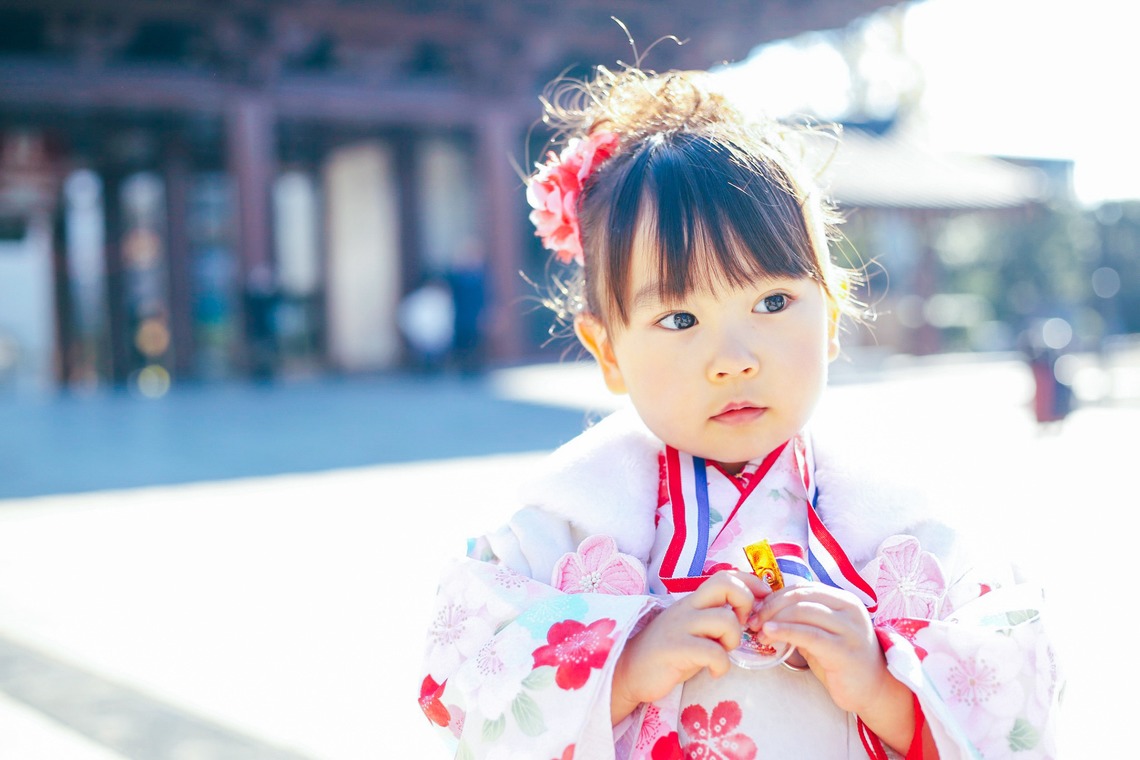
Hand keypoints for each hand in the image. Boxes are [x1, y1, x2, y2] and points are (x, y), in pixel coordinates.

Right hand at [611, 571, 769, 723]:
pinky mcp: (675, 648)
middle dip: (745, 602)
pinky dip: (721, 665)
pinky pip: (713, 652)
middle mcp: (687, 606)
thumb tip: (747, 615)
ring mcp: (680, 625)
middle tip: (741, 625)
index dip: (751, 582)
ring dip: (733, 640)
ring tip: (722, 654)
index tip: (762, 598)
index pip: (726, 575)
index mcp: (693, 600)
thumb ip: (714, 619)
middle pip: (725, 583)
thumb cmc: (668, 651)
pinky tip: (713, 672)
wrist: (630, 670)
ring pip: (725, 620)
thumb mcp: (693, 629)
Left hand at [749, 583, 921, 752]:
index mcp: (843, 599)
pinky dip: (785, 631)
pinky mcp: (845, 650)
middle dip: (770, 607)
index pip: (802, 588)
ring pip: (803, 612)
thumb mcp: (822, 632)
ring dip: (774, 620)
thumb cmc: (842, 660)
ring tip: (759, 633)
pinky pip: (809, 635)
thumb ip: (801, 619)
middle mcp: (850, 608)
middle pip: (800, 597)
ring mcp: (850, 629)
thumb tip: (763, 610)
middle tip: (753, 622)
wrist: (873, 690)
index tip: (756, 609)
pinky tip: (770, 634)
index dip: (775, 596)